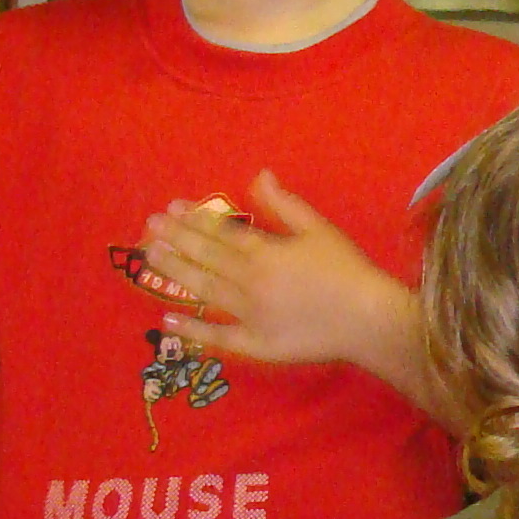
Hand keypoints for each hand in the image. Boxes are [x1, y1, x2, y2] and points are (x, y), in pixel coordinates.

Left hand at [143, 169, 401, 369]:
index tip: (171, 208)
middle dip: (176, 240)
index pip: (220, 232)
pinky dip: (192, 330)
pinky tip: (168, 319)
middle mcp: (248, 282)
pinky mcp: (255, 344)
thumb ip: (285, 204)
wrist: (368, 321)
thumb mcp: (318, 229)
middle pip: (205, 258)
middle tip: (150, 227)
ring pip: (203, 291)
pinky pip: (218, 337)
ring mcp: (248, 315)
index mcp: (263, 252)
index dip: (194, 219)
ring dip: (175, 274)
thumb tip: (259, 175)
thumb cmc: (346, 271)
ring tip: (151, 258)